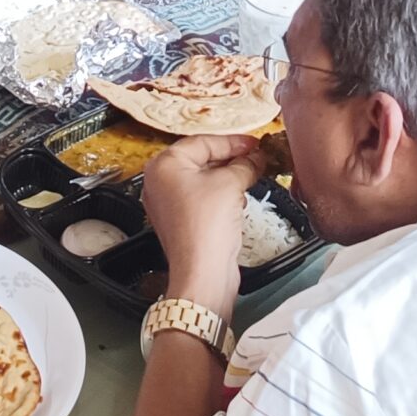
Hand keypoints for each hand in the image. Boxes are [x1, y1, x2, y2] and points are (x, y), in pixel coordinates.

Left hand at [142, 134, 264, 308]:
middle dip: (231, 160)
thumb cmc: (205, 229)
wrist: (203, 273)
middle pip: (201, 160)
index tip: (253, 143)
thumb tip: (256, 158)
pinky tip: (239, 199)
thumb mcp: (231, 184)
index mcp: (164, 166)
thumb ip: (245, 164)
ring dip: (228, 178)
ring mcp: (169, 204)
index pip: (202, 142)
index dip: (232, 142)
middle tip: (255, 158)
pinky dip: (221, 195)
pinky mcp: (181, 222)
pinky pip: (202, 199)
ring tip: (250, 176)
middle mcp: (160, 183)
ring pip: (203, 180)